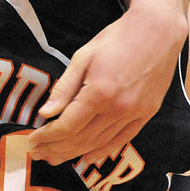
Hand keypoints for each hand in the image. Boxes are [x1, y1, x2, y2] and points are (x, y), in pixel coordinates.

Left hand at [27, 0, 187, 165]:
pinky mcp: (147, 114)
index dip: (47, 137)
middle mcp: (118, 109)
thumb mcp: (83, 57)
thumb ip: (64, 88)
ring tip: (56, 158)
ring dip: (76, 154)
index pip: (67, 126)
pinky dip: (104, 151)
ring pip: (100, 143)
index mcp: (98, 93)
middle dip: (56, 149)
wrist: (157, 32)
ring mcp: (135, 114)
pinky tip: (89, 157)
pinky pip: (123, 140)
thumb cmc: (116, 39)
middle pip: (82, 139)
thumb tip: (45, 113)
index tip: (32, 142)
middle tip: (38, 155)